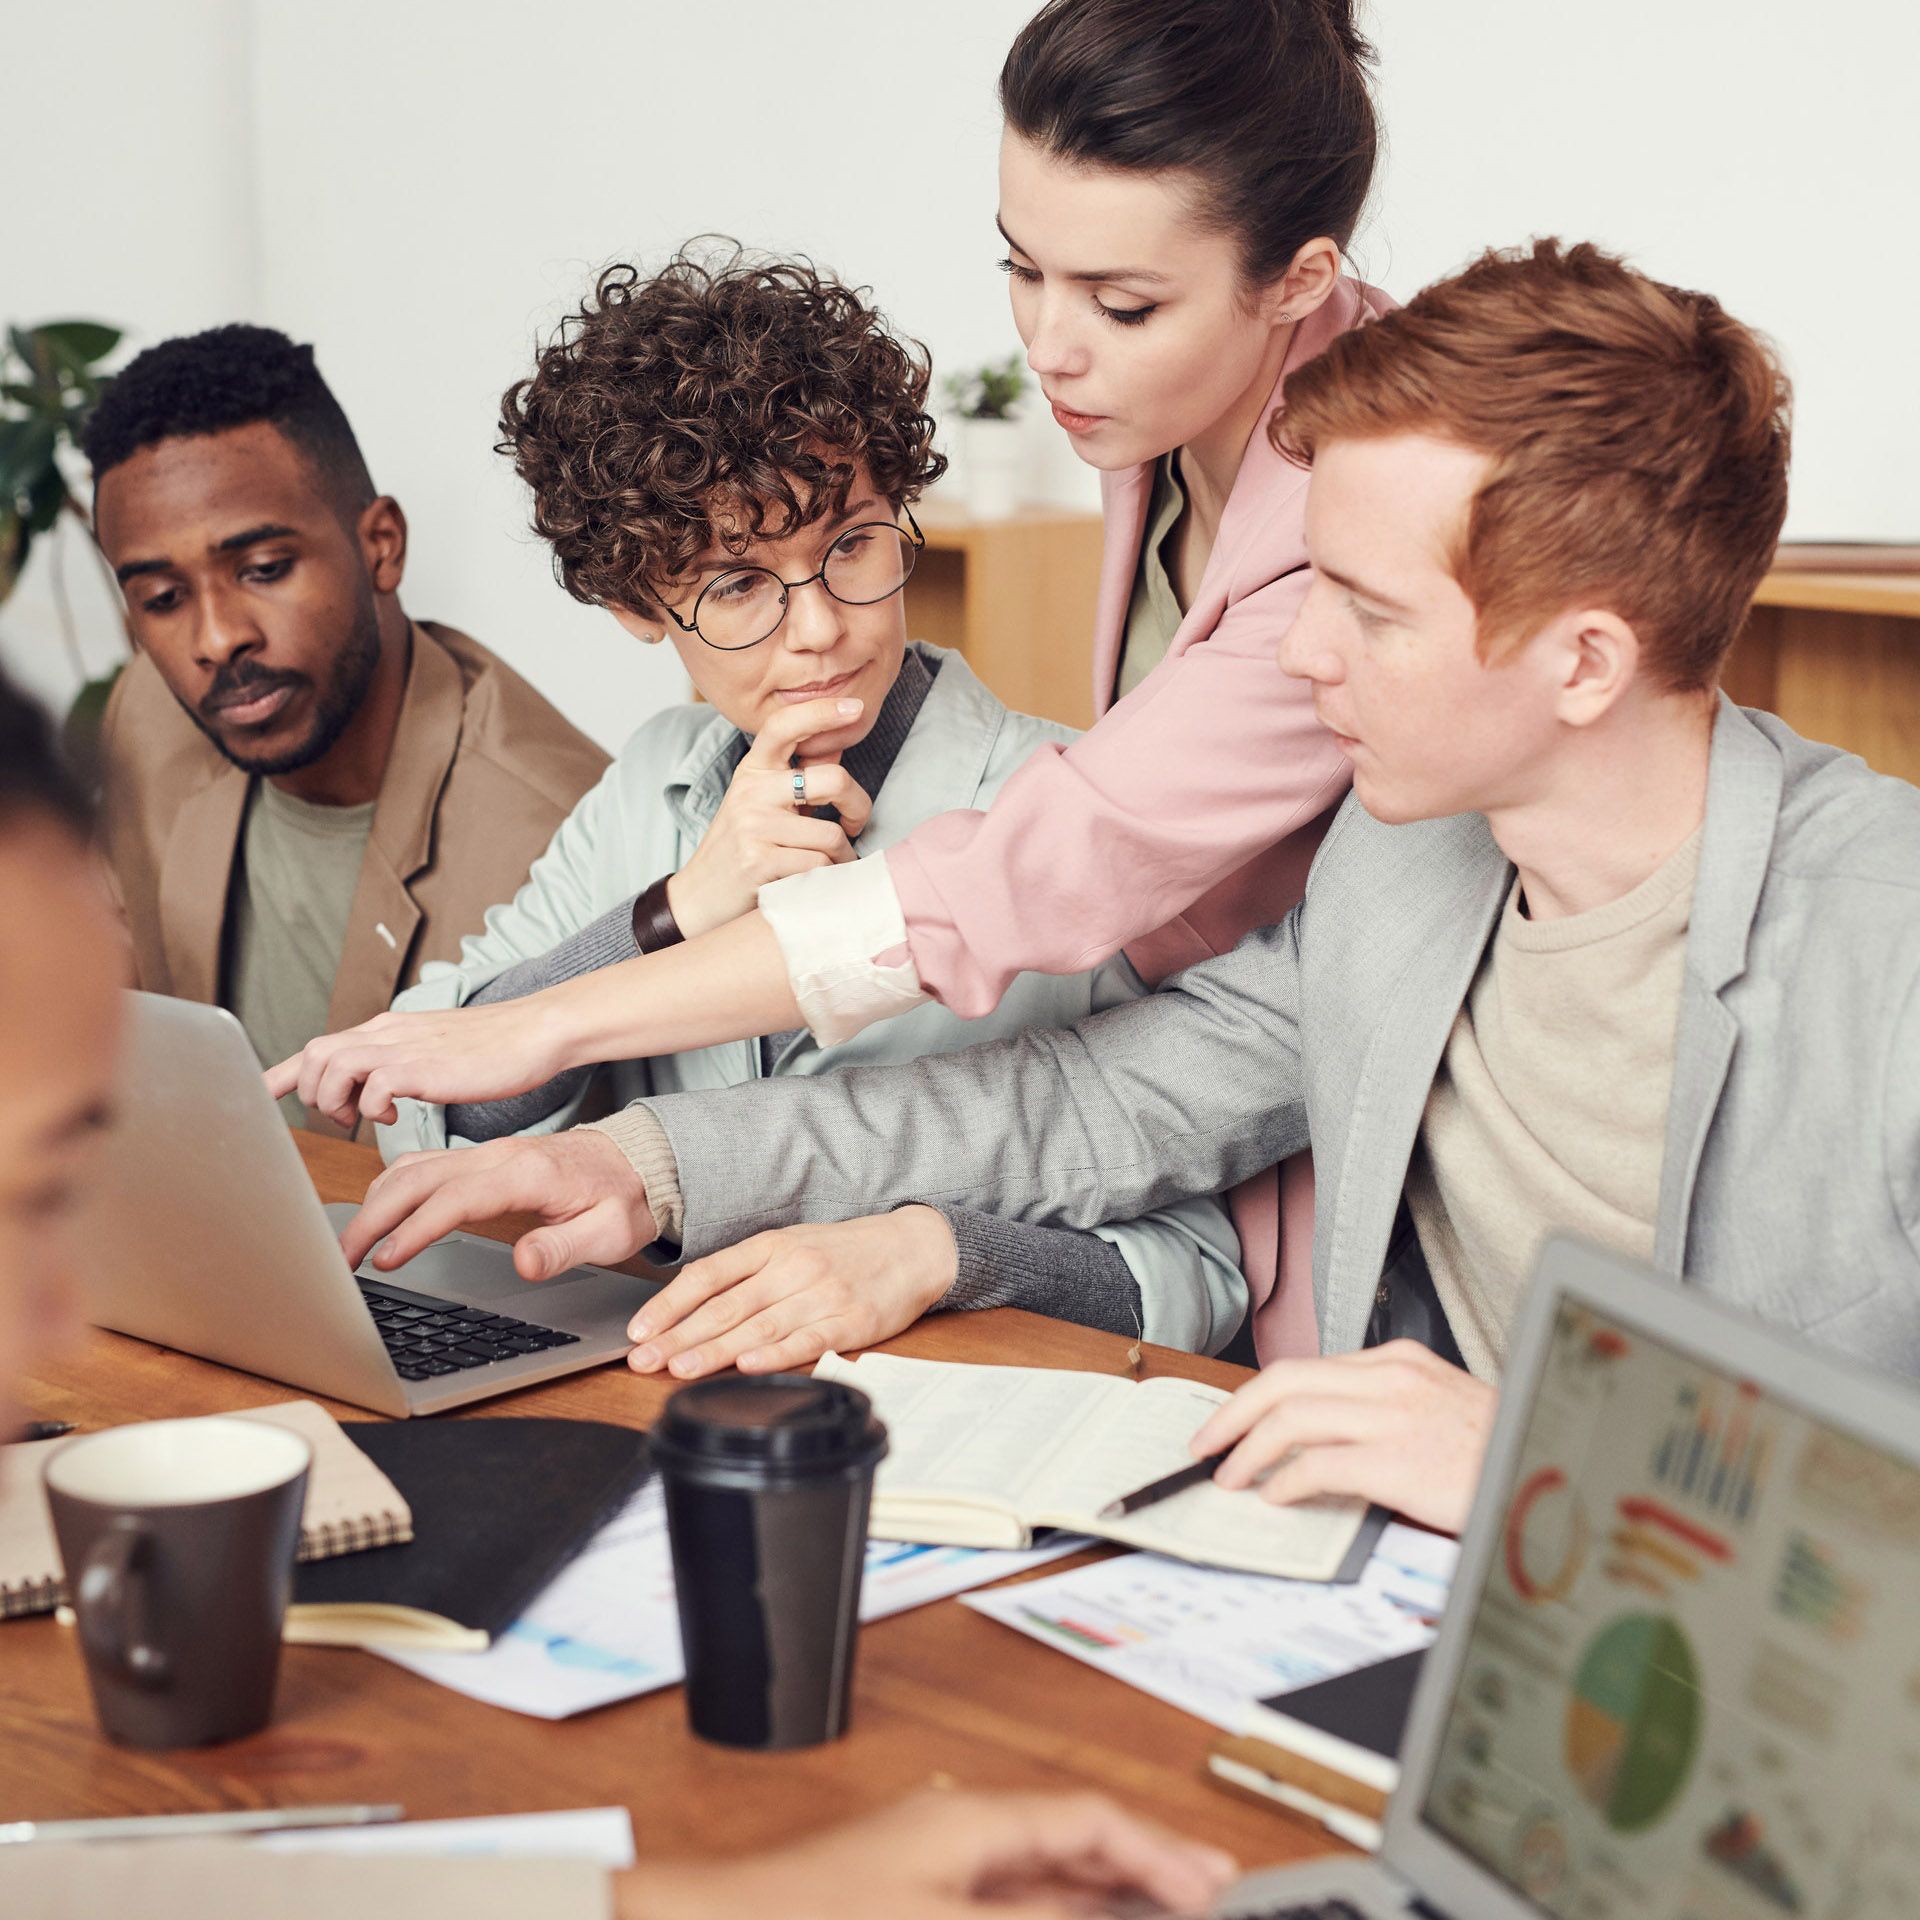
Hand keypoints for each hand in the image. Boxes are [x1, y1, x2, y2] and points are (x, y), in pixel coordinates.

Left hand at [266, 995, 574, 1131]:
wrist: (535, 1032)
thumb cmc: (493, 1049)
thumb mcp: (433, 1052)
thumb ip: (400, 1065)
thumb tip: (378, 1090)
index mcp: (386, 1030)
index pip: (317, 1047)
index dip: (281, 1075)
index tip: (259, 1096)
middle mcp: (386, 1033)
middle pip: (313, 1055)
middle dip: (313, 1093)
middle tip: (344, 1117)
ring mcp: (403, 1047)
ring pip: (331, 1067)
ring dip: (336, 1102)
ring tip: (365, 1119)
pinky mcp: (423, 1066)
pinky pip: (372, 1088)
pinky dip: (371, 1109)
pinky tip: (396, 1116)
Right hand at [339, 1130, 654, 1279]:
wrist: (642, 1163)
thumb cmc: (626, 1198)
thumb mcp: (611, 1231)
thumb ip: (566, 1247)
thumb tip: (523, 1262)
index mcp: (527, 1172)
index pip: (455, 1198)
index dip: (415, 1228)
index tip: (387, 1260)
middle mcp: (499, 1156)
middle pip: (417, 1177)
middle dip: (373, 1217)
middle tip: (342, 1259)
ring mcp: (487, 1155)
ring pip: (413, 1167)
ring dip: (375, 1202)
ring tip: (350, 1245)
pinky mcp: (482, 1161)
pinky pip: (424, 1167)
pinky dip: (391, 1189)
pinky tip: (379, 1215)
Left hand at [616, 1787, 1237, 1919]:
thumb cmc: (808, 1917)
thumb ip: (1039, 1917)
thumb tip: (1106, 1907)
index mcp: (969, 1820)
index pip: (1088, 1819)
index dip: (1157, 1851)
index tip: (1213, 1885)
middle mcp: (954, 1837)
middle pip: (1070, 1848)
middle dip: (1139, 1873)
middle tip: (1203, 1899)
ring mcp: (927, 1875)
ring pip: (1037, 1884)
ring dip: (1094, 1900)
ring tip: (1152, 1915)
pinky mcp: (906, 1909)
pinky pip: (1001, 1906)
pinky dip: (1045, 1913)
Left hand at [627, 1207, 955, 1378]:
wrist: (913, 1247)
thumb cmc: (846, 1251)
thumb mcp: (793, 1244)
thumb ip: (747, 1272)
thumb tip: (691, 1303)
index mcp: (772, 1246)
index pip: (709, 1274)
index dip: (670, 1302)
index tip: (639, 1328)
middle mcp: (792, 1267)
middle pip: (726, 1306)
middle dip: (679, 1335)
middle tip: (643, 1359)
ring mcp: (822, 1294)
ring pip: (759, 1327)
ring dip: (715, 1351)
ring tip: (679, 1368)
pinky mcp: (852, 1322)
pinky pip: (808, 1340)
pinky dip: (776, 1355)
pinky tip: (748, 1366)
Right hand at [666, 695, 872, 939]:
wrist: (700, 898)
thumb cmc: (741, 849)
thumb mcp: (761, 805)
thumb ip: (797, 778)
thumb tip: (837, 745)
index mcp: (753, 771)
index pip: (784, 725)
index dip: (821, 711)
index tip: (855, 708)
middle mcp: (751, 792)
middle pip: (832, 779)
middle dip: (858, 805)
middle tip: (855, 823)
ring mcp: (753, 826)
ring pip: (832, 834)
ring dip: (843, 856)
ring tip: (831, 864)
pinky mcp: (759, 861)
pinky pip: (820, 865)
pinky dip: (828, 878)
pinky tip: (816, 881)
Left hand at [1189, 1340, 1497, 1535]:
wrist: (1553, 1472)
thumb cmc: (1497, 1453)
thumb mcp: (1437, 1410)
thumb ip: (1381, 1412)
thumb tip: (1320, 1443)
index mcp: (1398, 1360)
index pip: (1306, 1368)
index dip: (1257, 1397)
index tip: (1232, 1423)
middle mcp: (1390, 1377)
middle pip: (1284, 1381)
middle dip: (1233, 1413)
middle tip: (1205, 1445)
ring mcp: (1394, 1415)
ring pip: (1290, 1417)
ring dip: (1247, 1449)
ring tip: (1229, 1477)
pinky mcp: (1398, 1460)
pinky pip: (1317, 1464)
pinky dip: (1285, 1481)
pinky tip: (1276, 1497)